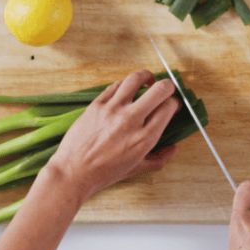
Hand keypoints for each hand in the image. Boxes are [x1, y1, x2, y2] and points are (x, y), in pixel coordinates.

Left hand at [46, 70, 178, 201]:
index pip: (168, 108)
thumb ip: (159, 159)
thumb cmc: (105, 173)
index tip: (172, 105)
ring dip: (147, 77)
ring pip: (136, 79)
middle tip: (166, 90)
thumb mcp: (137, 169)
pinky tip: (127, 90)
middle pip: (160, 89)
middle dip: (168, 87)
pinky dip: (125, 85)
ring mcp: (112, 109)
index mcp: (144, 138)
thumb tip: (173, 148)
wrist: (74, 171)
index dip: (175, 103)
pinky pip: (116, 85)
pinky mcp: (97, 104)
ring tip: (148, 81)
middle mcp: (131, 120)